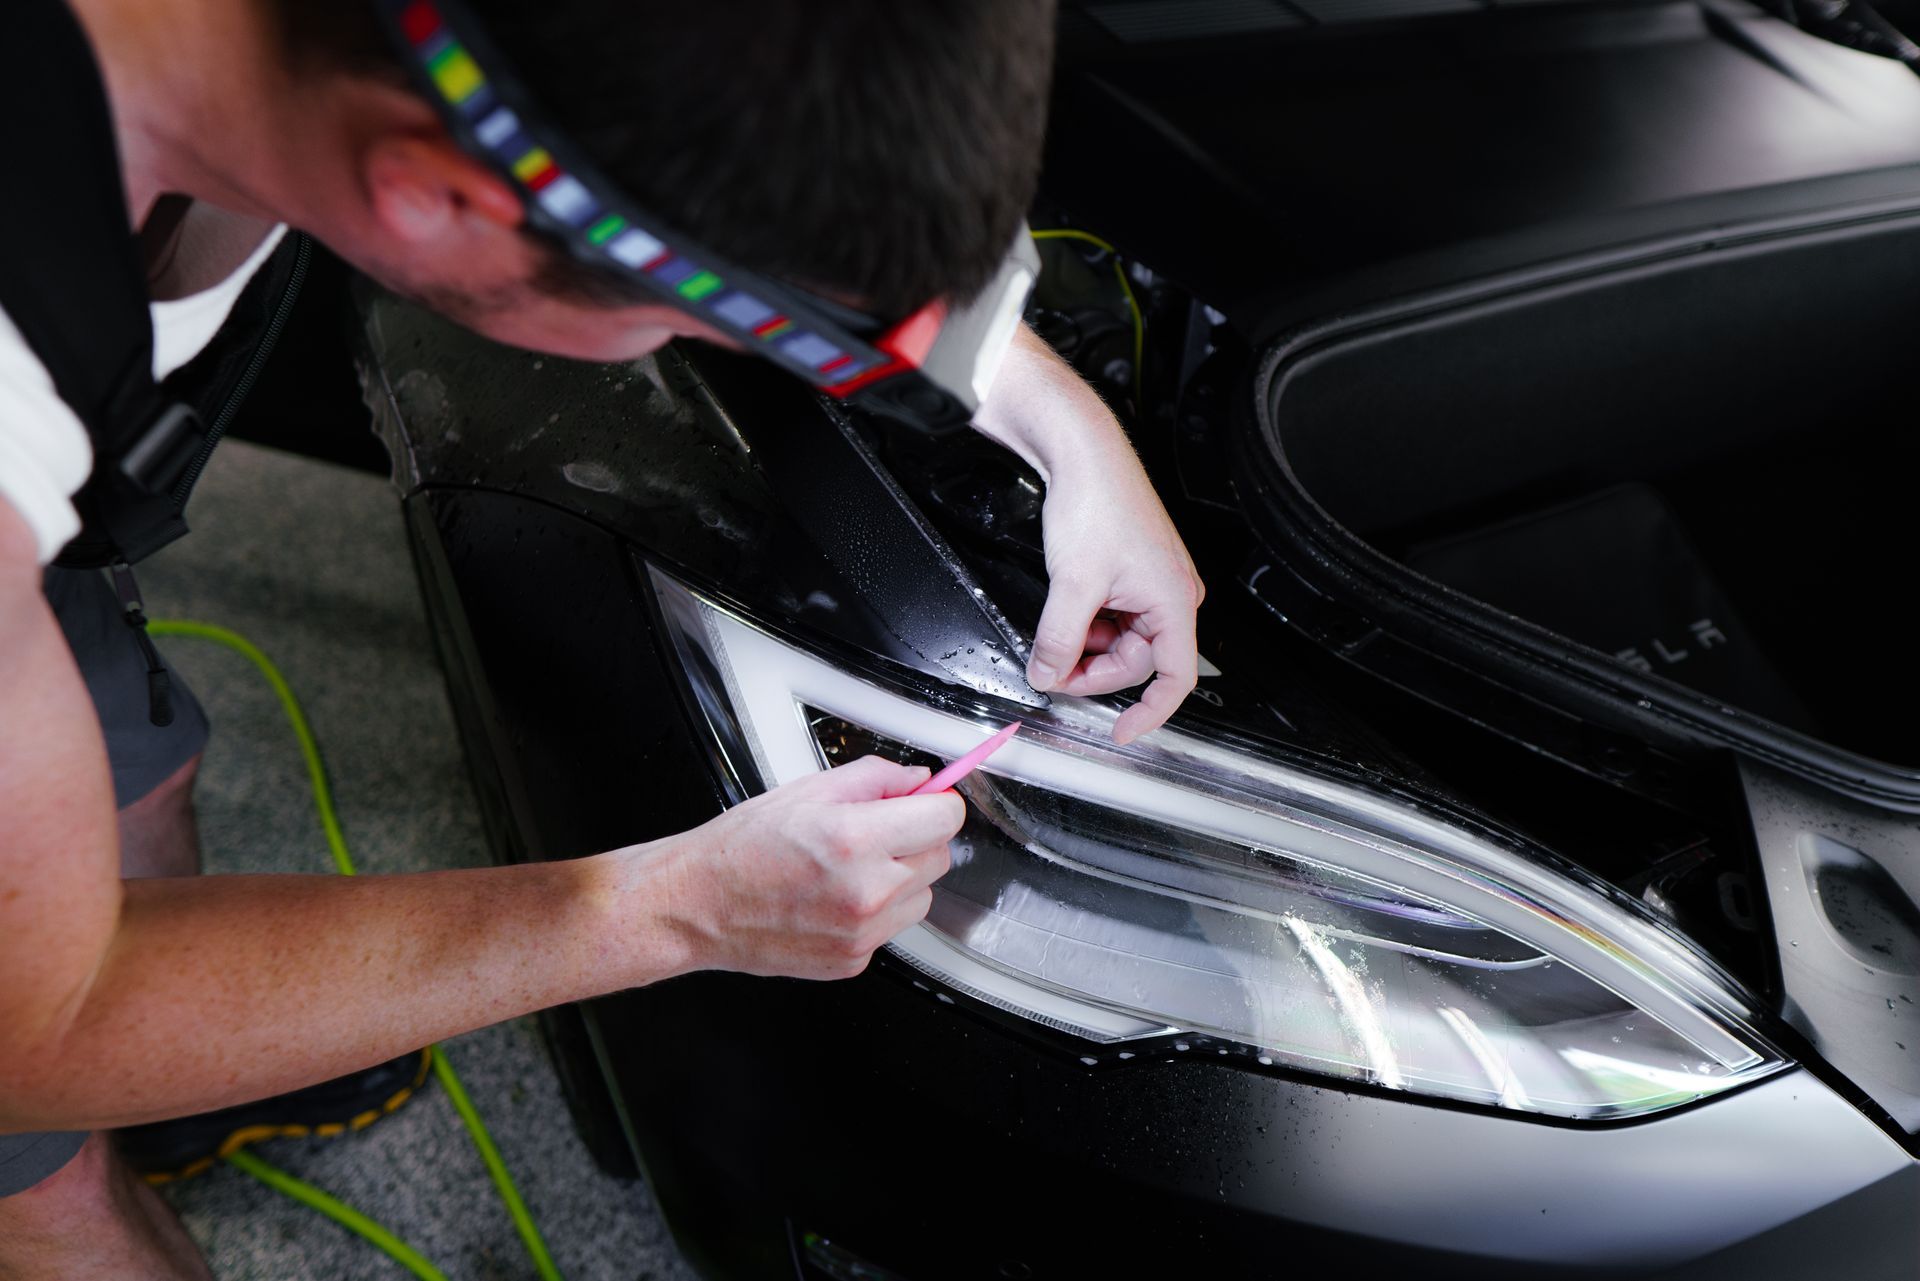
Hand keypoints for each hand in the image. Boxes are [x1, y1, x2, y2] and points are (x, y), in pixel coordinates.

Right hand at [651, 756, 963, 979]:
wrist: (697, 907)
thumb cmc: (739, 850)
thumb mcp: (806, 791)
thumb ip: (874, 780)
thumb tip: (919, 780)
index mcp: (856, 839)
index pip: (946, 818)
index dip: (936, 801)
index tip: (926, 799)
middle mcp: (867, 891)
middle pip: (940, 856)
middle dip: (916, 837)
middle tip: (874, 830)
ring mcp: (862, 932)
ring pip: (923, 895)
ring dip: (901, 877)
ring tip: (849, 867)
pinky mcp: (854, 961)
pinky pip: (892, 927)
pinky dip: (876, 910)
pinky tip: (835, 896)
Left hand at [971, 325, 1204, 744]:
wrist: (1083, 452)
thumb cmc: (1096, 502)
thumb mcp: (1071, 585)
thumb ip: (1059, 640)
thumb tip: (1047, 676)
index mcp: (1174, 601)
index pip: (1175, 678)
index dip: (1149, 713)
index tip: (1120, 733)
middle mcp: (1172, 594)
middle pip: (1136, 661)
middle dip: (1092, 670)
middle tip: (1052, 670)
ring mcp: (1151, 583)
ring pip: (1119, 640)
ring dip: (1085, 646)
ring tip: (1054, 633)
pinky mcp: (1131, 573)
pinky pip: (1112, 616)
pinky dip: (1085, 623)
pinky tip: (1064, 611)